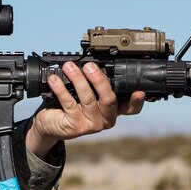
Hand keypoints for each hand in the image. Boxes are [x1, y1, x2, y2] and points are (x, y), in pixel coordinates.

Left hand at [27, 61, 144, 157]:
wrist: (51, 123)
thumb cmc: (71, 104)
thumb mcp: (87, 94)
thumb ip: (95, 83)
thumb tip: (93, 62)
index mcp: (113, 110)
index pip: (131, 108)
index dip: (137, 101)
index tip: (139, 91)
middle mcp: (106, 119)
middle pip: (109, 99)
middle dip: (100, 80)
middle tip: (90, 66)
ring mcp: (91, 125)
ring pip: (88, 99)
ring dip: (78, 79)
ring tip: (69, 67)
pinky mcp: (75, 127)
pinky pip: (69, 103)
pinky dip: (61, 89)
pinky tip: (55, 79)